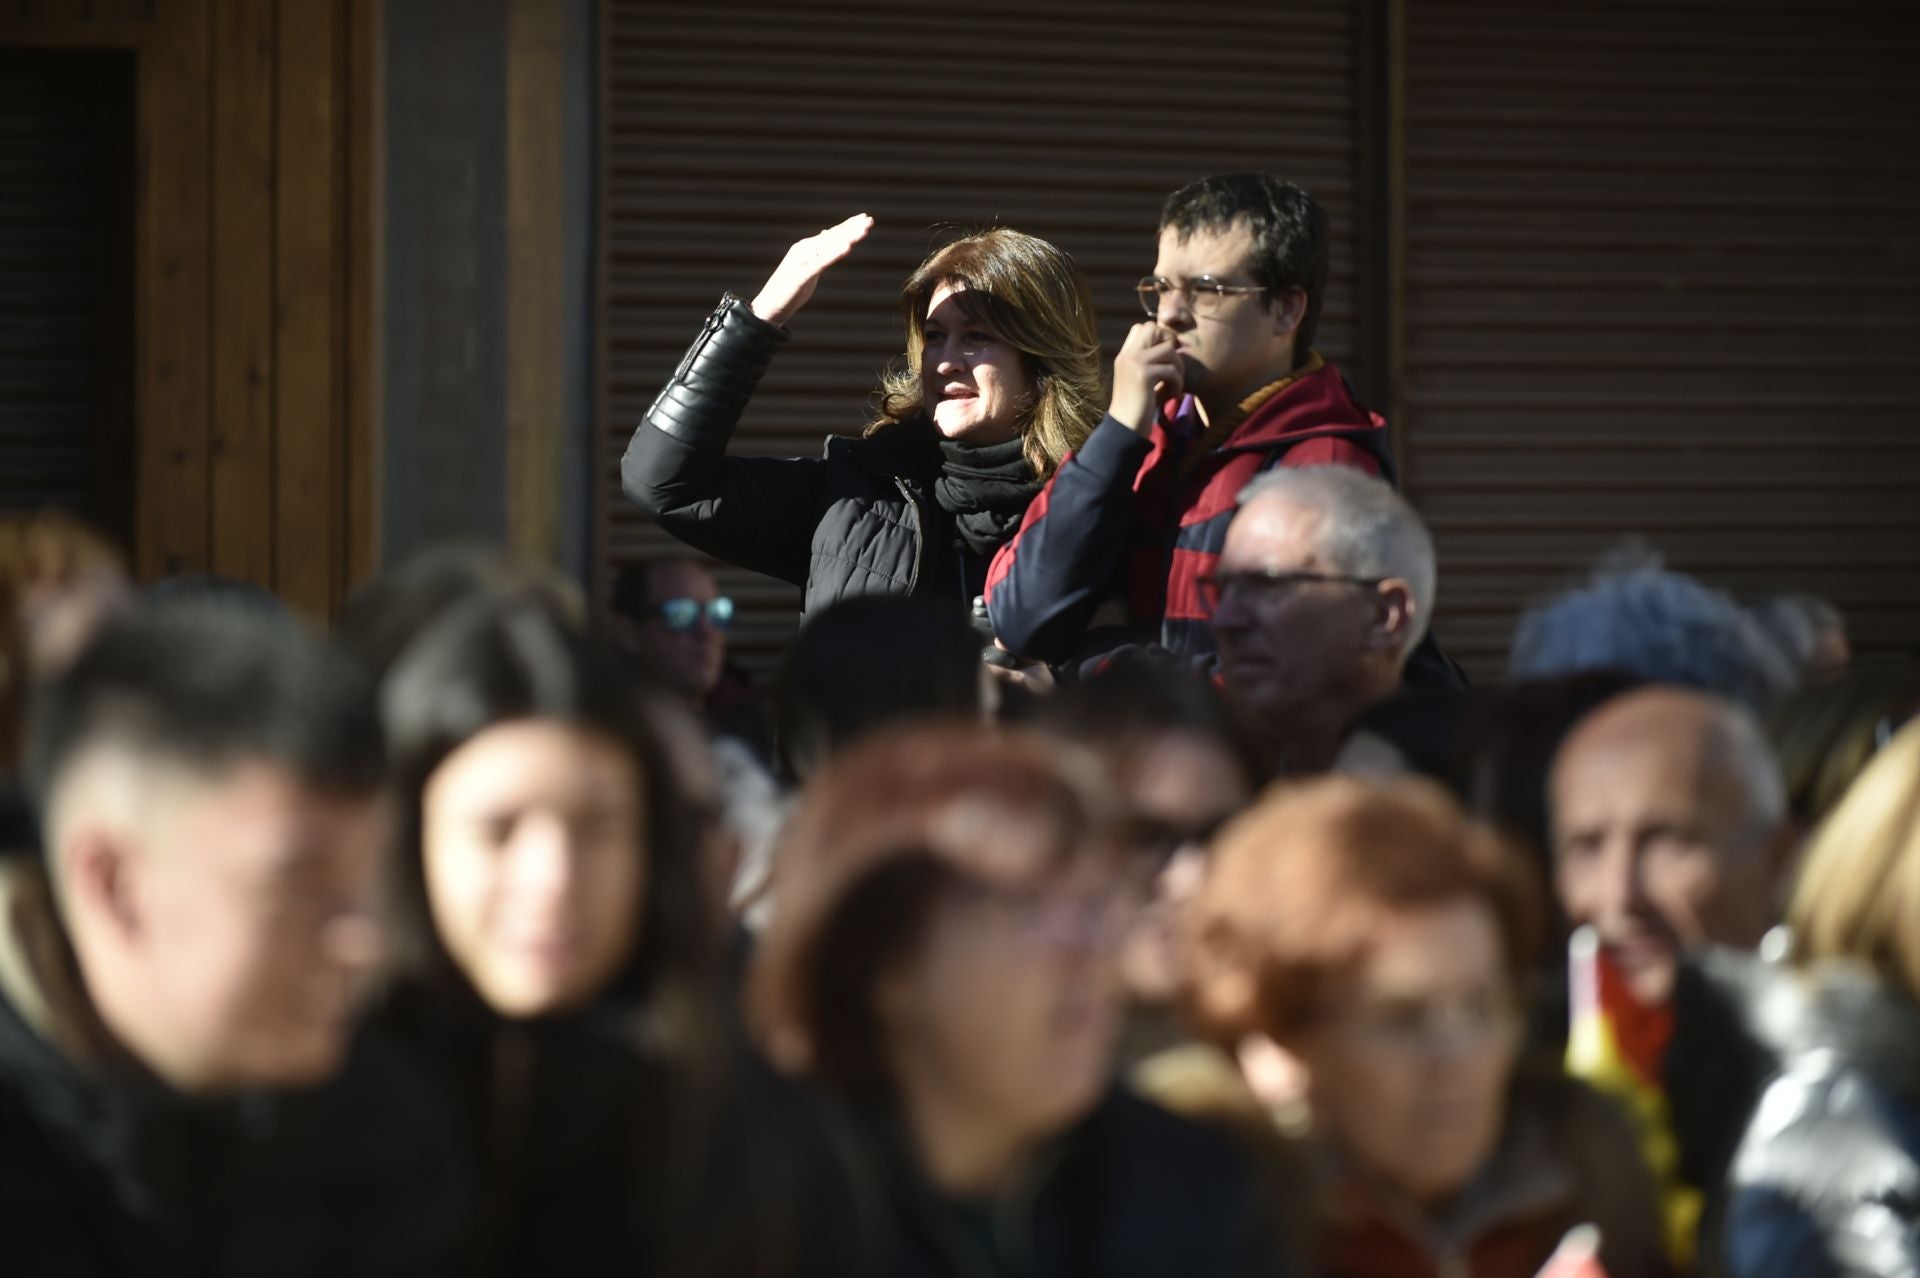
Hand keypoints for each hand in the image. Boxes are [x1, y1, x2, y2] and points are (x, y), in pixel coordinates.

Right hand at [749, 214, 873, 325]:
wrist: (769, 306)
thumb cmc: (790, 288)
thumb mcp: (808, 267)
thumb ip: (818, 252)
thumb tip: (827, 234)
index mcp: (806, 247)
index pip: (832, 234)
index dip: (849, 225)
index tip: (866, 218)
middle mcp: (804, 250)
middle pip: (833, 237)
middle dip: (852, 228)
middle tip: (870, 220)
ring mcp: (802, 261)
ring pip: (829, 246)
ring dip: (847, 237)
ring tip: (864, 231)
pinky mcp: (801, 275)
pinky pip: (821, 262)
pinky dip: (834, 254)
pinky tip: (847, 248)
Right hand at [1108, 322, 1183, 434]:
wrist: (1125, 429)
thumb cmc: (1136, 409)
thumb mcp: (1140, 380)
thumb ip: (1150, 363)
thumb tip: (1174, 347)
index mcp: (1124, 356)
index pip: (1142, 328)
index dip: (1159, 337)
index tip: (1165, 359)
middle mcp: (1127, 355)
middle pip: (1152, 328)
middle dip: (1168, 343)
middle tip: (1172, 365)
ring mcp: (1134, 363)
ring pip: (1168, 349)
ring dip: (1178, 368)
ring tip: (1175, 385)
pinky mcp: (1144, 375)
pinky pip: (1172, 370)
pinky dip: (1178, 384)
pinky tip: (1172, 396)